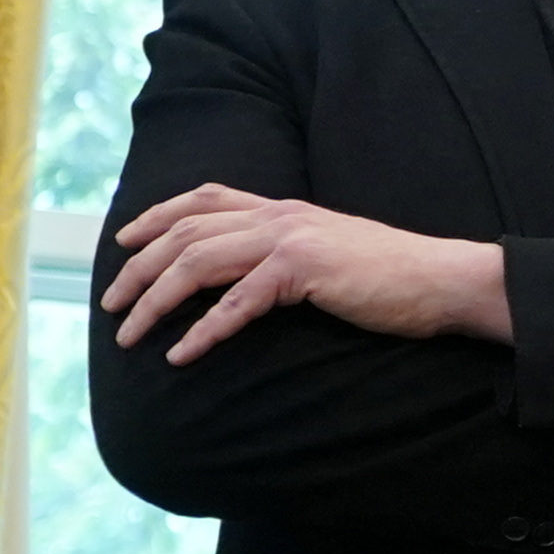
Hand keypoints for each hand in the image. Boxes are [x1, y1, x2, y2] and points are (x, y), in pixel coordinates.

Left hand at [103, 188, 508, 361]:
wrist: (443, 279)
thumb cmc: (391, 278)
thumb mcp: (329, 254)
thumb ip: (288, 255)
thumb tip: (251, 278)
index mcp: (284, 209)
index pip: (204, 198)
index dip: (155, 216)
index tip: (122, 241)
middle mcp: (280, 216)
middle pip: (185, 233)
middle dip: (138, 268)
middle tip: (111, 304)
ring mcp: (291, 239)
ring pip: (198, 262)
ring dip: (155, 301)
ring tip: (130, 333)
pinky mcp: (304, 270)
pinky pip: (237, 303)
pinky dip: (203, 331)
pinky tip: (181, 355)